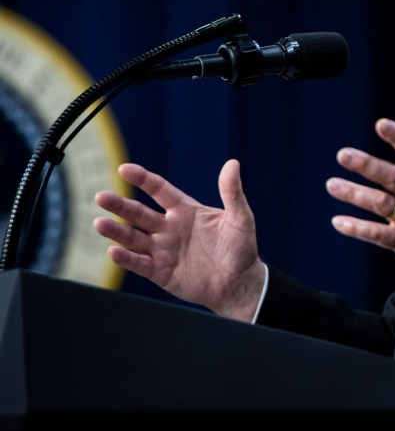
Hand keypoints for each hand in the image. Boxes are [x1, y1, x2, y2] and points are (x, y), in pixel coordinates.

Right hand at [93, 159, 265, 320]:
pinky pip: (139, 263)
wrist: (240, 283)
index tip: (124, 169)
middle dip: (119, 205)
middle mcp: (169, 228)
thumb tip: (233, 164)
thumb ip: (232, 192)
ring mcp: (163, 250)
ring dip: (116, 231)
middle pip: (138, 213)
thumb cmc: (241, 248)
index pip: (159, 190)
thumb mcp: (240, 218)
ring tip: (99, 223)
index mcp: (185, 211)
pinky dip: (126, 258)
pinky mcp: (160, 272)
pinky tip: (114, 251)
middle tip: (101, 197)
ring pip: (133, 237)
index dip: (142, 179)